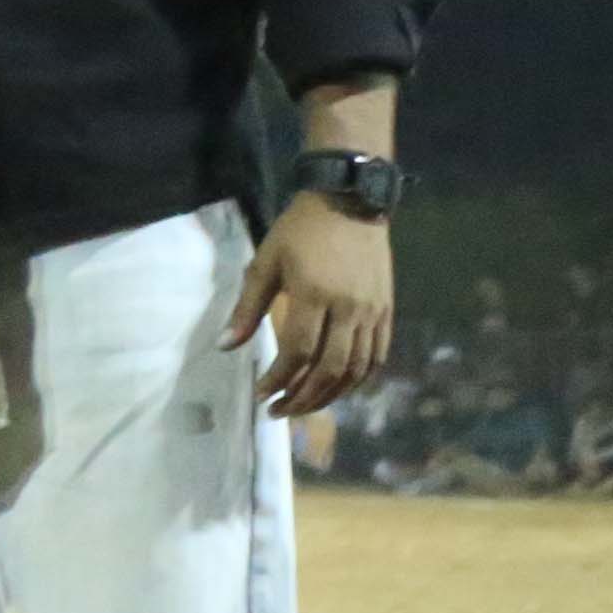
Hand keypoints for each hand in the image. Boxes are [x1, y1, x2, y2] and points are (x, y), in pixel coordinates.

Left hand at [231, 197, 393, 416]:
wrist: (350, 201)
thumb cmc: (299, 231)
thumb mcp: (265, 263)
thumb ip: (247, 308)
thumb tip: (225, 347)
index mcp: (314, 294)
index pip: (298, 352)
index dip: (278, 379)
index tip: (260, 393)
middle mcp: (349, 308)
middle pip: (330, 368)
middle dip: (302, 397)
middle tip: (278, 410)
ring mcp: (373, 311)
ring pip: (357, 368)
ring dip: (330, 395)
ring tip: (303, 406)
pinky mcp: (387, 310)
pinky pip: (377, 356)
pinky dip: (358, 379)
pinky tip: (337, 388)